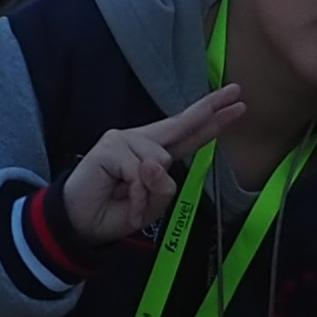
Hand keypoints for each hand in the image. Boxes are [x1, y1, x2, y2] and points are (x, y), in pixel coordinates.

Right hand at [56, 86, 241, 245]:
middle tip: (237, 92)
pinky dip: (135, 194)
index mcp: (154, 155)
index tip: (236, 105)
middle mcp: (140, 141)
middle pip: (180, 123)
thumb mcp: (150, 206)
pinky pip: (139, 172)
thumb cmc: (114, 212)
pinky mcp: (109, 147)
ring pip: (161, 159)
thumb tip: (155, 164)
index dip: (212, 121)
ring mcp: (123, 140)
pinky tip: (123, 199)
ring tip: (130, 202)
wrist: (79, 225)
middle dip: (210, 109)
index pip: (188, 135)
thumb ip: (163, 188)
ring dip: (149, 191)